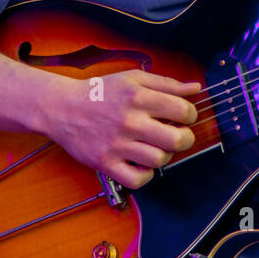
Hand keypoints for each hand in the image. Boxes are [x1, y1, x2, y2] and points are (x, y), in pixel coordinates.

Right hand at [43, 70, 202, 189]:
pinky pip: (137, 179)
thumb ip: (167, 83)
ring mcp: (116, 144)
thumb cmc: (102, 92)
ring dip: (165, 154)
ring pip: (159, 160)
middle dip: (185, 138)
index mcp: (138, 96)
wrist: (62, 108)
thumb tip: (196, 88)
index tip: (183, 116)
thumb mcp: (134, 78)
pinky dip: (146, 174)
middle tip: (178, 135)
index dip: (190, 114)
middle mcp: (128, 120)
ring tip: (157, 146)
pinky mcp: (104, 163)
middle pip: (177, 139)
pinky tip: (142, 163)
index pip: (183, 110)